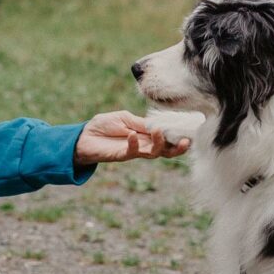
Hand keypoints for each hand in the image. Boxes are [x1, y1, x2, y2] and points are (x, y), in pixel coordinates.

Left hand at [74, 111, 191, 164]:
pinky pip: (132, 152)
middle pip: (166, 151)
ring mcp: (134, 151)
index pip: (167, 137)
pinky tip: (131, 134)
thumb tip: (158, 125)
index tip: (190, 132)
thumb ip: (140, 122)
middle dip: (178, 148)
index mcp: (146, 135)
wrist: (83, 137)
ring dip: (159, 144)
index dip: (178, 136)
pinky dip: (134, 143)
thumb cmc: (104, 126)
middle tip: (186, 142)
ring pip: (154, 153)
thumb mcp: (124, 118)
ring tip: (159, 132)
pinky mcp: (121, 155)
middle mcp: (144, 145)